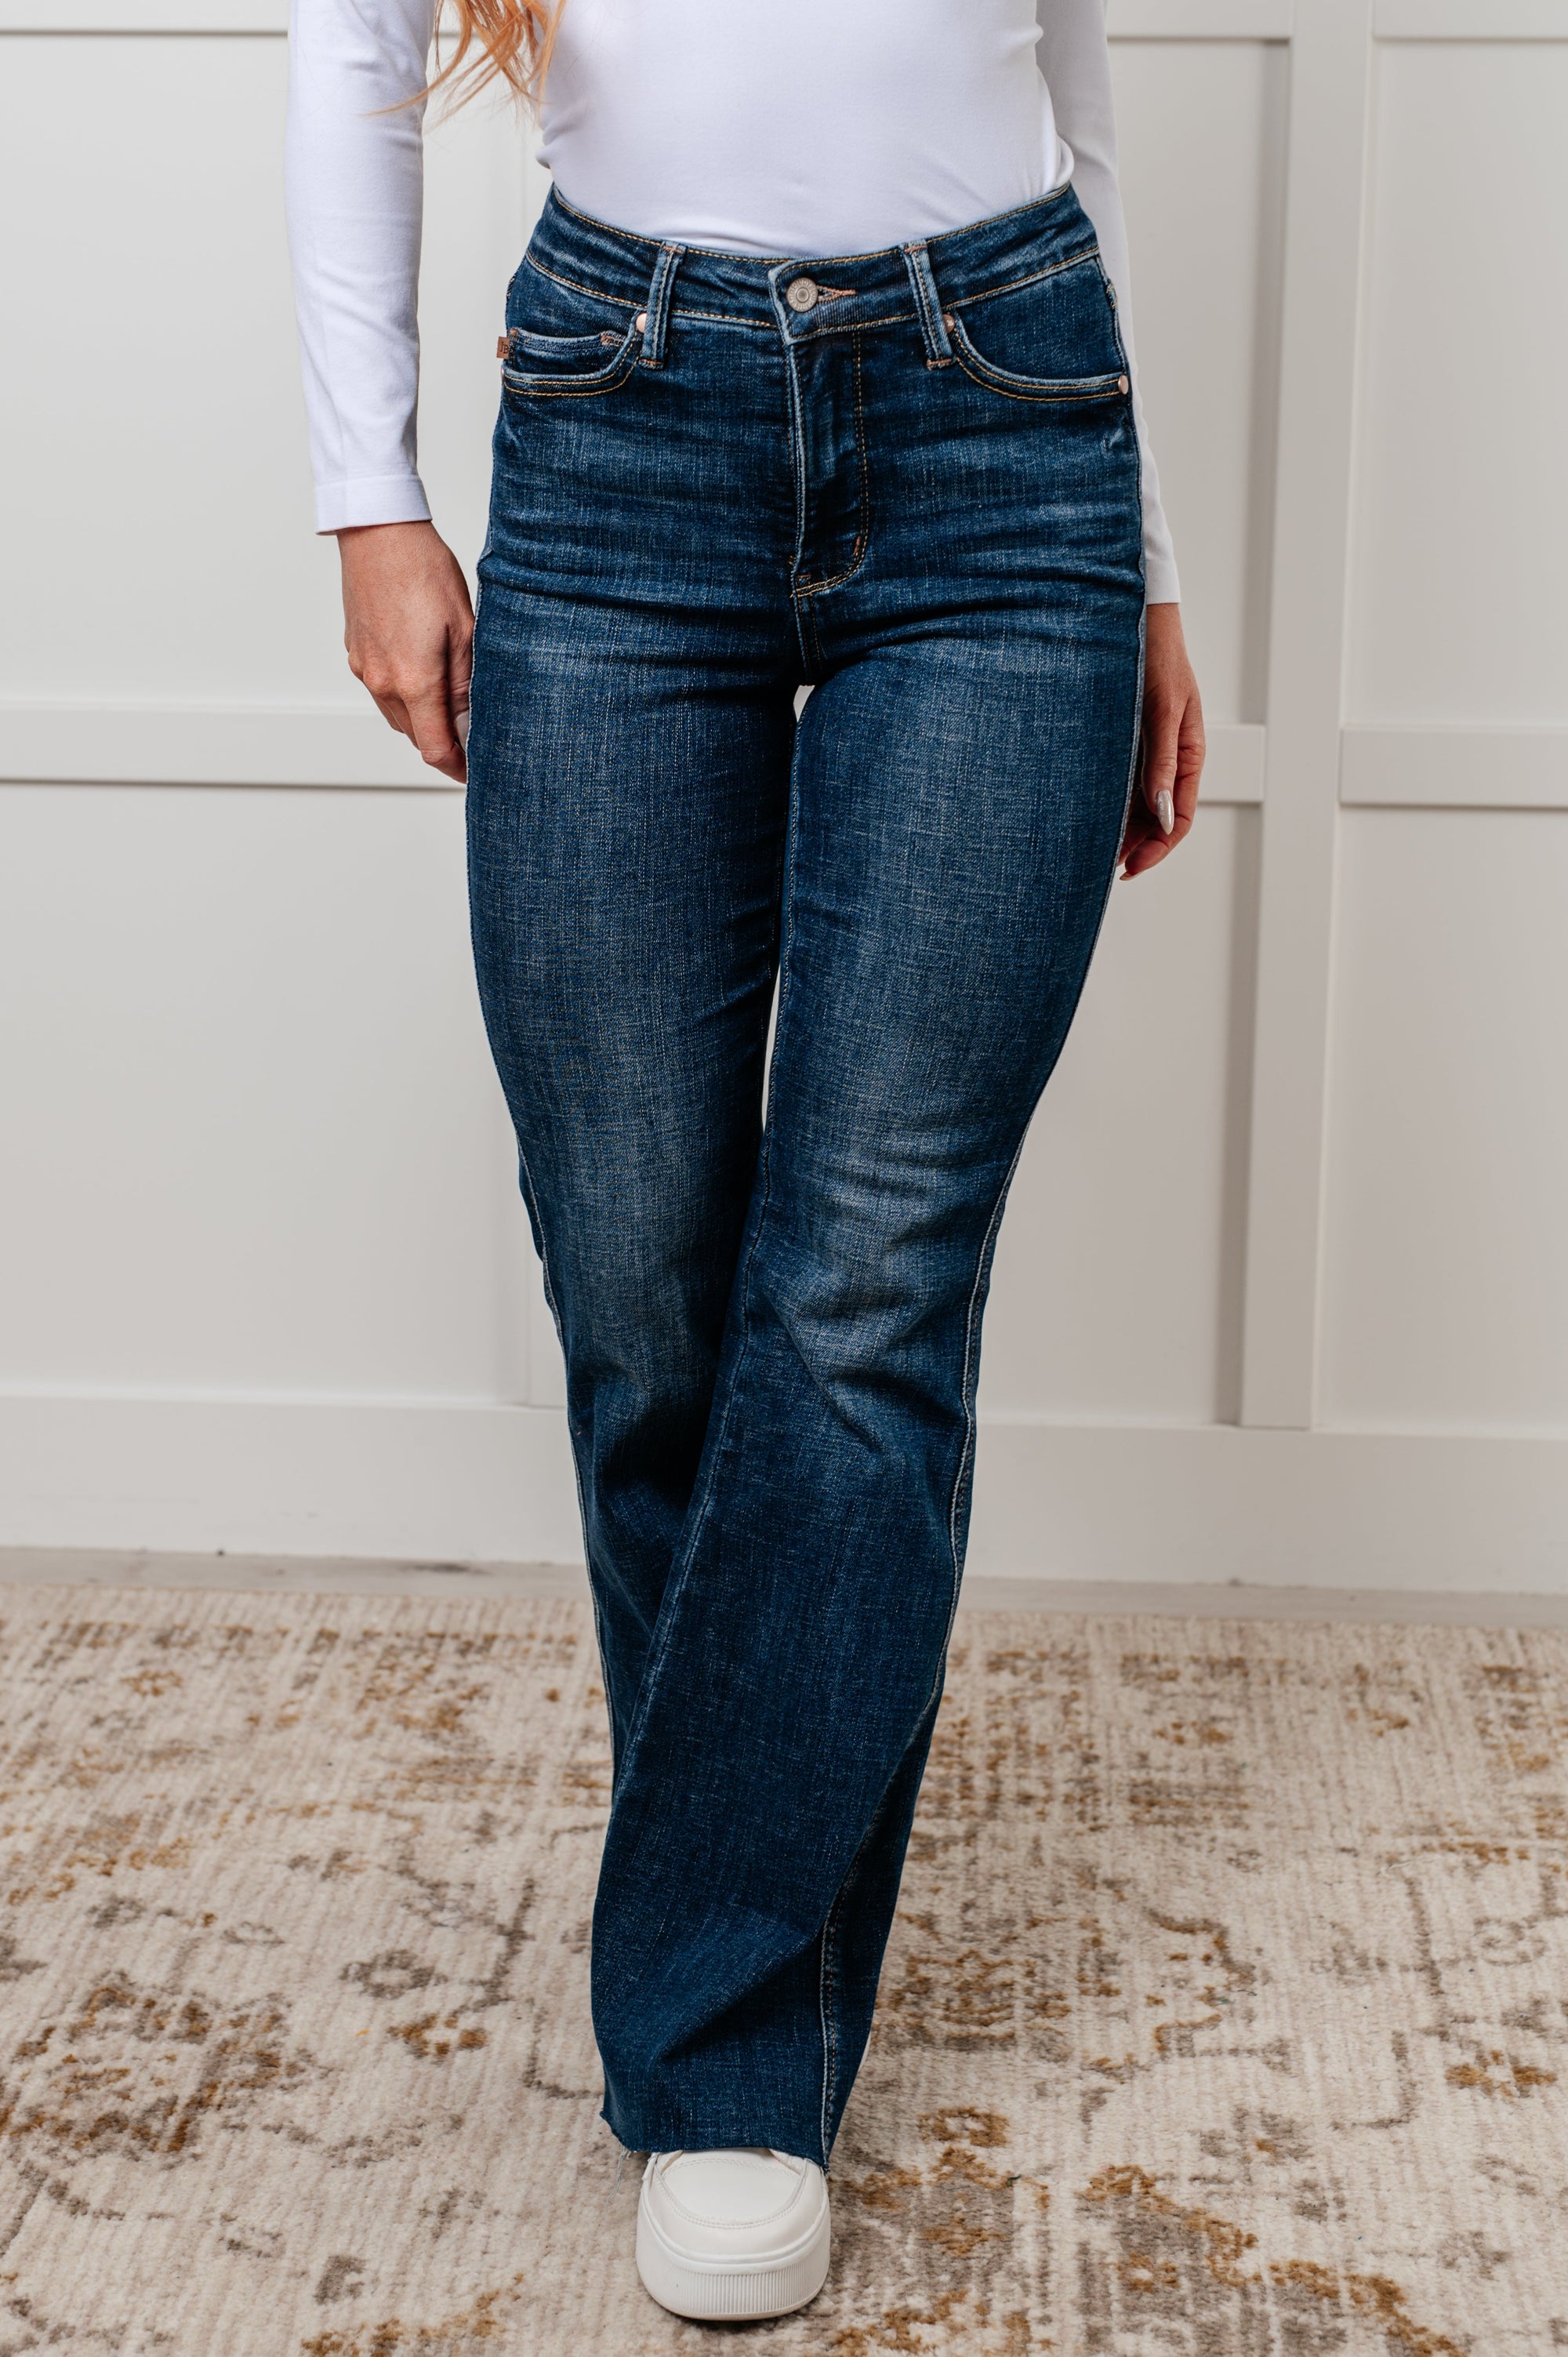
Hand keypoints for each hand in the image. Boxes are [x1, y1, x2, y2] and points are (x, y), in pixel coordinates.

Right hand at [338, 520, 473, 782]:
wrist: (379, 532)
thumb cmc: (425, 571)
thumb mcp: (465, 630)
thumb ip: (465, 686)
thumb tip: (469, 728)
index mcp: (414, 682)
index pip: (435, 750)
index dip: (457, 768)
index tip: (476, 771)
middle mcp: (383, 683)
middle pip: (416, 738)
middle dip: (444, 745)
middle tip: (473, 737)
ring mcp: (366, 670)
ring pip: (399, 717)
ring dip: (424, 722)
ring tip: (452, 707)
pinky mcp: (356, 654)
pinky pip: (383, 692)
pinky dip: (406, 698)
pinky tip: (424, 676)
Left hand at [1119, 601, 1203, 879]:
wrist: (1134, 619)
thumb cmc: (1155, 655)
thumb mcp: (1161, 709)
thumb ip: (1162, 762)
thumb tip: (1160, 813)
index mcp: (1190, 755)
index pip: (1177, 818)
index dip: (1156, 848)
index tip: (1129, 867)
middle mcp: (1170, 760)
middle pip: (1157, 819)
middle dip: (1135, 846)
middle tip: (1102, 869)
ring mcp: (1149, 752)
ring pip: (1138, 805)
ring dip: (1120, 830)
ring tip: (1092, 851)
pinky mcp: (1128, 741)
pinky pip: (1122, 784)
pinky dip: (1109, 805)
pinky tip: (1088, 817)